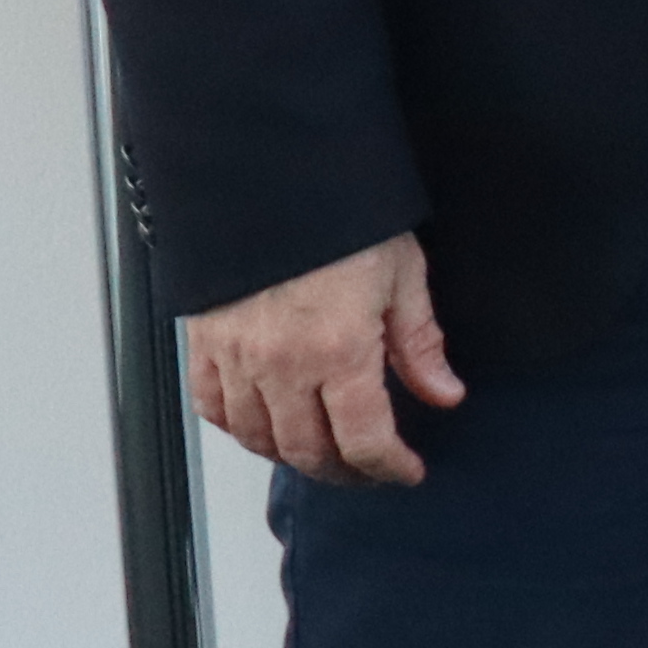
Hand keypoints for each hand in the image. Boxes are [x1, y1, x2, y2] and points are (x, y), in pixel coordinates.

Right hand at [181, 230, 457, 484]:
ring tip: (325, 454)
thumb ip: (419, 343)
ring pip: (258, 438)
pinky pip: (212, 407)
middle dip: (346, 472)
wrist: (270, 176)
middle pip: (309, 451)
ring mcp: (235, 357)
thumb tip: (443, 393)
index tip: (406, 469)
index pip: (364, 440)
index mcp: (337, 351)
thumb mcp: (401, 274)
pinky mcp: (203, 343)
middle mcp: (281, 365)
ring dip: (294, 457)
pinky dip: (239, 428)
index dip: (389, 467)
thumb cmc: (340, 218)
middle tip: (370, 470)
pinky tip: (265, 427)